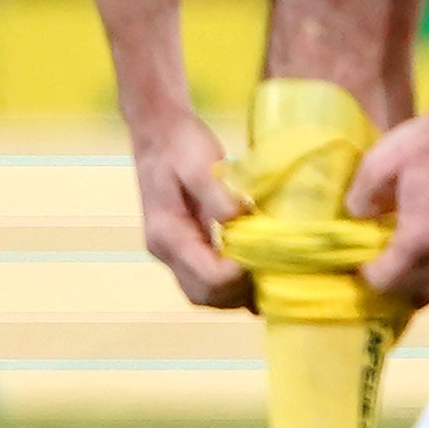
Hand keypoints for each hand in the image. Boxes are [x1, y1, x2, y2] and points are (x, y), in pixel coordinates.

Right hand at [128, 105, 250, 307]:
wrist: (157, 132)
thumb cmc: (181, 145)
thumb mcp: (201, 164)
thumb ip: (219, 196)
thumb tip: (242, 221)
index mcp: (168, 234)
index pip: (208, 276)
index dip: (240, 274)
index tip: (267, 255)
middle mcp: (164, 251)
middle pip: (202, 295)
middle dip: (238, 292)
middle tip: (271, 273)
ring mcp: (169, 252)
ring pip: (201, 293)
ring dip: (233, 293)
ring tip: (265, 275)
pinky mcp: (179, 247)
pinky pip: (202, 279)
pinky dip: (227, 283)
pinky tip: (251, 270)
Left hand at [349, 108, 428, 304]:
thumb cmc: (426, 143)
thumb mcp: (378, 165)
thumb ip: (361, 200)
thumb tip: (359, 219)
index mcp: (419, 238)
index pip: (386, 280)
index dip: (366, 277)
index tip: (357, 263)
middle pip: (414, 293)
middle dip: (391, 289)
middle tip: (376, 273)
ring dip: (416, 290)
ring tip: (400, 278)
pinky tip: (428, 266)